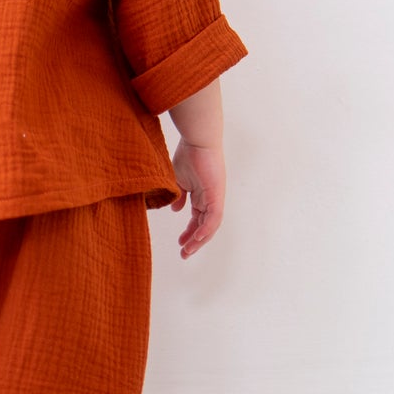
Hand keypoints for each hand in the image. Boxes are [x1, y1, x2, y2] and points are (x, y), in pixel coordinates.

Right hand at [169, 139, 224, 258]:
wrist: (197, 139)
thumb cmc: (188, 154)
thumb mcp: (178, 180)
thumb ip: (178, 196)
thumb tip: (176, 209)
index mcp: (201, 195)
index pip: (197, 219)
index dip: (189, 233)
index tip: (180, 243)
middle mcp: (210, 199)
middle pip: (205, 226)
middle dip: (194, 241)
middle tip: (184, 254)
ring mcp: (215, 197)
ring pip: (210, 225)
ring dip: (199, 240)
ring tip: (188, 250)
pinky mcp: (217, 195)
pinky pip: (214, 217)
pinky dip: (206, 229)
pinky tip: (196, 238)